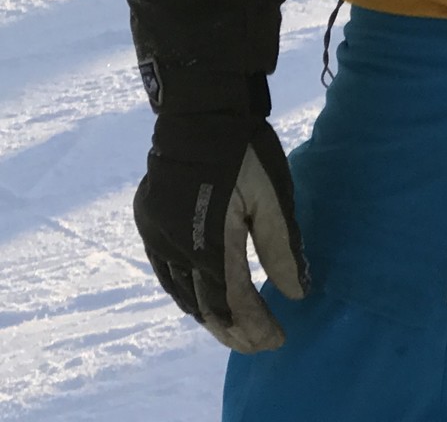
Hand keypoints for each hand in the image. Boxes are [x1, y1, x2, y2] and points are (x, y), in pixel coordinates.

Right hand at [119, 0, 303, 352]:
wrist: (199, 106)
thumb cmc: (245, 146)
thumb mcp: (273, 195)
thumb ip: (282, 248)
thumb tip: (297, 294)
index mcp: (207, 240)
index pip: (232, 302)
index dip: (255, 327)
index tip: (280, 339)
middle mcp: (172, 243)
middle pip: (202, 306)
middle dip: (233, 329)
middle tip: (261, 342)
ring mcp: (154, 231)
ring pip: (179, 292)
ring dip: (208, 313)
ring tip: (238, 327)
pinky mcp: (147, 217)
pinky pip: (165, 270)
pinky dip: (187, 290)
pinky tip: (203, 294)